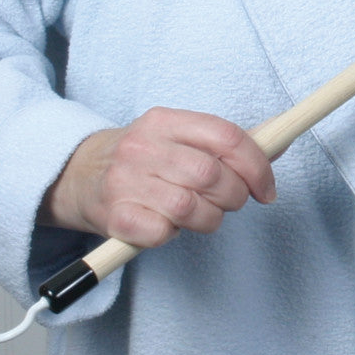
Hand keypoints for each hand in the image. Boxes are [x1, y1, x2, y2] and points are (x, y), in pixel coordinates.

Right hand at [39, 106, 275, 247]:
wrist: (75, 175)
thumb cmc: (142, 160)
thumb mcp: (177, 138)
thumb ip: (222, 144)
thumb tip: (278, 144)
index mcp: (165, 120)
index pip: (226, 137)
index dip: (256, 166)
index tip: (266, 189)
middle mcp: (143, 146)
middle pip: (212, 175)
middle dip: (234, 197)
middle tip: (229, 204)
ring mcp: (125, 181)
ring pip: (191, 207)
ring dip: (208, 219)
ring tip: (200, 216)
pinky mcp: (113, 216)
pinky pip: (162, 232)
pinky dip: (174, 235)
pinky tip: (168, 226)